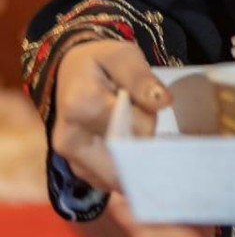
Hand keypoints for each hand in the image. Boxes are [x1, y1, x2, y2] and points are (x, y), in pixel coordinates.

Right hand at [51, 38, 171, 191]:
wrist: (69, 73)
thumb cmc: (98, 62)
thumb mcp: (122, 56)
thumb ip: (141, 78)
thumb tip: (164, 102)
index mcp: (81, 105)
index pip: (135, 126)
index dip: (150, 117)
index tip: (149, 103)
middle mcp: (69, 139)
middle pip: (126, 156)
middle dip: (144, 144)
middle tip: (145, 120)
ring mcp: (70, 159)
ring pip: (118, 174)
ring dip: (135, 158)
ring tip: (135, 130)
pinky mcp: (77, 170)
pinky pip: (109, 180)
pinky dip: (124, 170)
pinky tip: (129, 148)